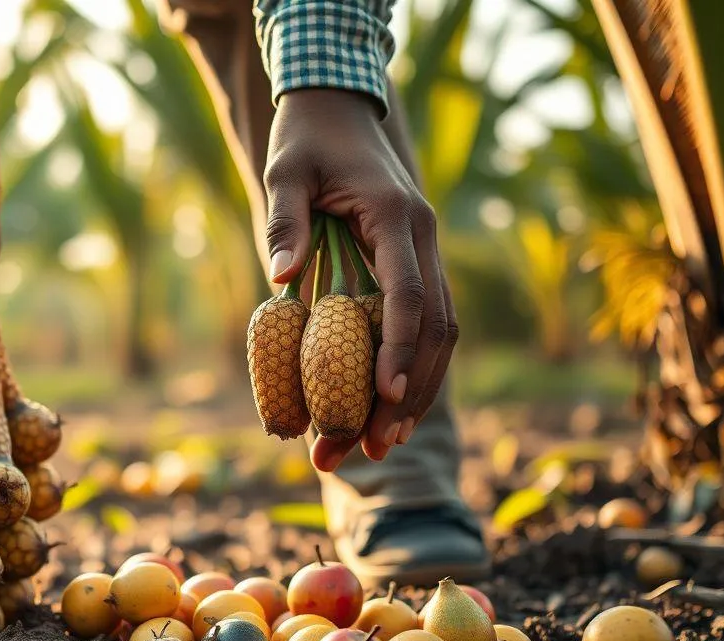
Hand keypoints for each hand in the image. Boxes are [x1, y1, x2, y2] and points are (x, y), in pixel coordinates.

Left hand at [263, 89, 456, 468]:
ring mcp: (427, 252)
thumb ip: (285, 221)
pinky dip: (414, 370)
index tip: (386, 397)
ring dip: (417, 393)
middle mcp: (425, 238)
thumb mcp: (286, 172)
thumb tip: (281, 279)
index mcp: (398, 216)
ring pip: (441, 333)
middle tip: (371, 447)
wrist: (338, 109)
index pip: (408, 294)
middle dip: (408, 392)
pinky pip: (427, 325)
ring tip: (378, 447)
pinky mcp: (417, 265)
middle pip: (434, 328)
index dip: (399, 349)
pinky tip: (387, 411)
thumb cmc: (306, 141)